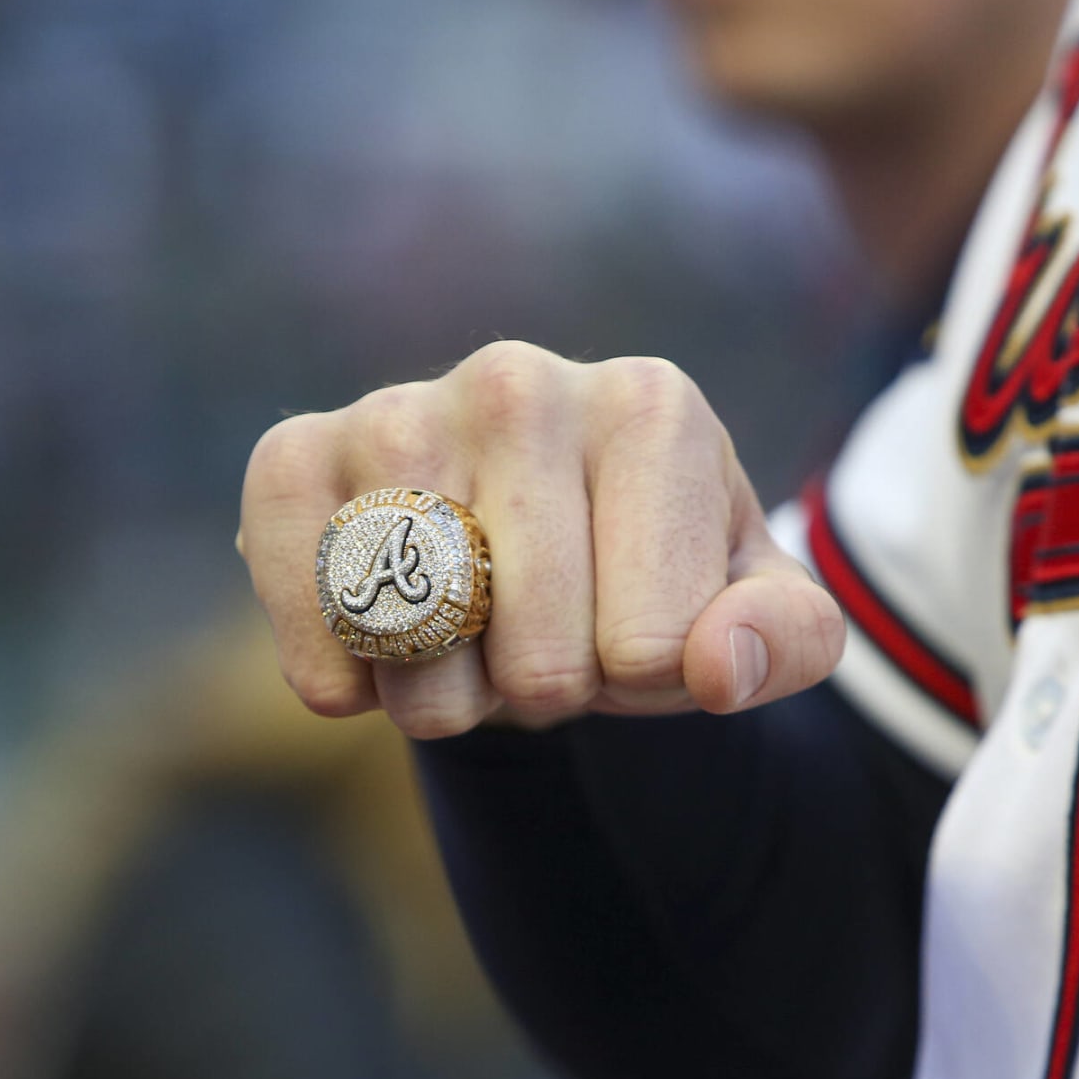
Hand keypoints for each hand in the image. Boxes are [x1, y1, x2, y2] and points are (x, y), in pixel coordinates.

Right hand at [238, 340, 844, 738]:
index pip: (651, 645)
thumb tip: (713, 666)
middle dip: (547, 694)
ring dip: (445, 698)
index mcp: (653, 407)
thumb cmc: (651, 580)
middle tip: (546, 640)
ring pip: (420, 643)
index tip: (637, 623)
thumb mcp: (753, 613)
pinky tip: (377, 654)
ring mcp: (401, 408)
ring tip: (470, 640)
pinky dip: (341, 679)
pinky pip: (309, 608)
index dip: (644, 679)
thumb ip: (784, 639)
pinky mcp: (295, 453)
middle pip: (539, 658)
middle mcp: (522, 381)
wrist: (523, 554)